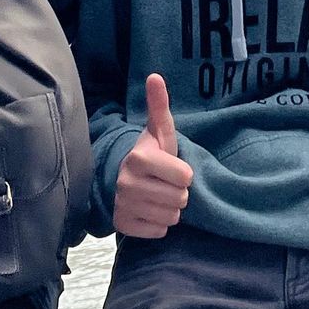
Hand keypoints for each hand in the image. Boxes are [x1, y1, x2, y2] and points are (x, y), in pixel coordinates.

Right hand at [113, 73, 193, 238]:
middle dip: (178, 193)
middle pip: (180, 199)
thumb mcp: (160, 131)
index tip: (173, 169)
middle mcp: (128, 182)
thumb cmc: (152, 154)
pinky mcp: (123, 225)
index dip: (184, 174)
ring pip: (171, 217)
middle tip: (165, 184)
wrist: (125, 178)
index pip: (185, 177)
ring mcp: (123, 205)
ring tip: (158, 196)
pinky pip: (158, 232)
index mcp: (140, 158)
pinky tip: (149, 210)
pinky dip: (158, 224)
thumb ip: (160, 106)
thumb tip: (155, 76)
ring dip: (170, 209)